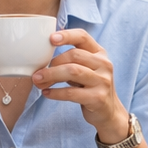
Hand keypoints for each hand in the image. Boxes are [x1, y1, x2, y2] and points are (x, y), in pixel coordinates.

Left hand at [33, 28, 127, 142]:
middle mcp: (104, 65)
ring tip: (38, 81)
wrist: (109, 112)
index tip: (51, 39)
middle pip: (74, 55)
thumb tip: (45, 52)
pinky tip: (46, 93)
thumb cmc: (91, 88)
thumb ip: (72, 59)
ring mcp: (102, 81)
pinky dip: (56, 93)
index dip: (67, 35)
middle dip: (53, 63)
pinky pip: (72, 93)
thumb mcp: (86, 69)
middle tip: (38, 73)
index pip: (83, 37)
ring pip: (72, 71)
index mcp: (100, 53)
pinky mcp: (97, 98)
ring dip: (51, 75)